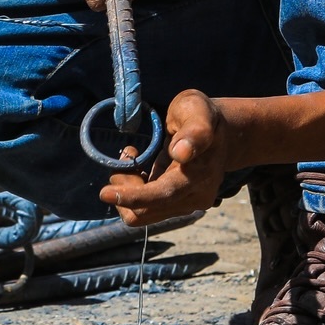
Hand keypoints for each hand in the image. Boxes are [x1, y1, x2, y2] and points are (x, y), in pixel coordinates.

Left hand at [98, 90, 229, 225]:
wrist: (219, 134)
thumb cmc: (202, 116)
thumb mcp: (198, 110)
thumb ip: (195, 131)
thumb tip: (182, 153)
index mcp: (200, 176)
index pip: (163, 195)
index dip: (133, 196)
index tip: (104, 193)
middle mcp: (195, 198)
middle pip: (145, 211)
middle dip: (124, 187)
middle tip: (126, 154)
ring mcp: (186, 204)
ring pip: (141, 213)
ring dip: (127, 189)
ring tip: (132, 158)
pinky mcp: (175, 205)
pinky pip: (144, 209)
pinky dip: (132, 191)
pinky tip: (138, 167)